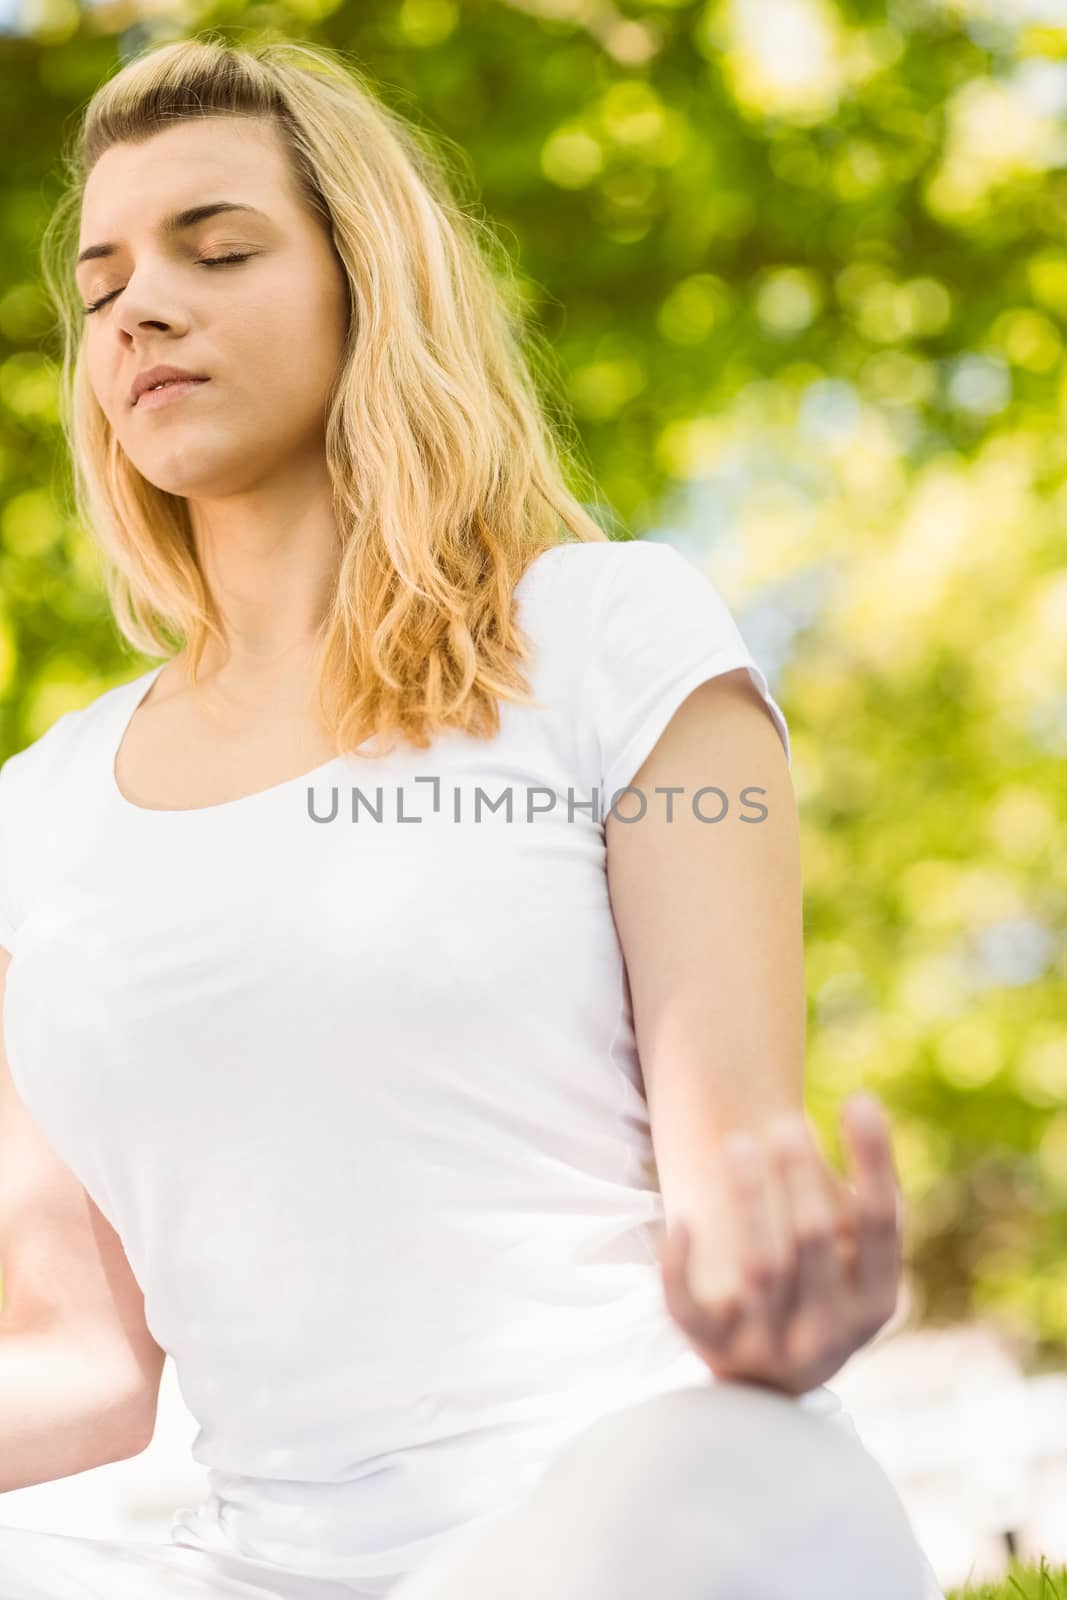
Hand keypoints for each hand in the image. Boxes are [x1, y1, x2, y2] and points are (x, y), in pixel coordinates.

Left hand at [657, 1094, 902, 1397]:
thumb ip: (863, 1199)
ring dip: (749, 1200)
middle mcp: (829, 1332)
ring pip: (759, 1267)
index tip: (859, 1097)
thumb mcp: (856, 1259)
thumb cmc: (821, 1287)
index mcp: (876, 1302)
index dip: (874, 1160)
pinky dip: (681, 1268)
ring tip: (737, 1144)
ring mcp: (770, 1345)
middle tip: (784, 1122)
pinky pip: (689, 1310)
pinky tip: (682, 1223)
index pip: (881, 1225)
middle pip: (815, 1240)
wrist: (772, 1375)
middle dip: (799, 1174)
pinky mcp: (714, 1349)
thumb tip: (863, 1101)